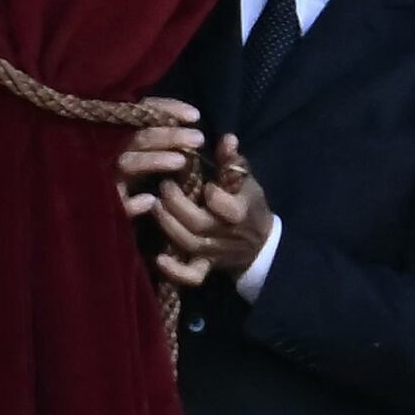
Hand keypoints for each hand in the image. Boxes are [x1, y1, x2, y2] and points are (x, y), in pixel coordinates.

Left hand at [123, 111, 273, 288]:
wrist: (259, 245)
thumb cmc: (249, 205)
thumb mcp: (247, 182)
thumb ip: (234, 162)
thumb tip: (227, 138)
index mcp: (241, 211)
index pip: (226, 206)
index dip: (212, 194)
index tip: (201, 179)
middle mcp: (227, 234)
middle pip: (198, 224)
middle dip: (177, 205)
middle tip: (164, 186)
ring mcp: (214, 253)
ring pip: (188, 244)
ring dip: (168, 225)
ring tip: (155, 205)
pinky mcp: (205, 266)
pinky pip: (192, 276)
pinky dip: (175, 271)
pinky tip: (158, 258)